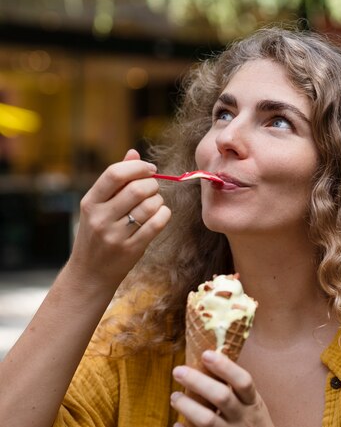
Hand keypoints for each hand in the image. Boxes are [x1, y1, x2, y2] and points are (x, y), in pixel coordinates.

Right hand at [68, 149, 170, 288]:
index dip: (137, 167)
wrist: (90, 273)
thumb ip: (115, 180)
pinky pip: (156, 224)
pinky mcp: (131, 249)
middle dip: (152, 184)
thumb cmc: (96, 234)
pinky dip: (164, 215)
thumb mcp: (97, 207)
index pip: (114, 174)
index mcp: (90, 202)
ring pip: (149, 206)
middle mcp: (100, 218)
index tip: (149, 169)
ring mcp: (115, 235)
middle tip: (153, 188)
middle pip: (136, 189)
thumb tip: (134, 153)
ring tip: (155, 203)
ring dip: (159, 200)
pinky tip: (160, 214)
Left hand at [171, 350, 287, 426]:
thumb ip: (236, 389)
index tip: (206, 354)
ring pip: (207, 420)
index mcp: (252, 403)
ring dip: (187, 406)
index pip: (243, 381)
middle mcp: (243, 419)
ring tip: (174, 397)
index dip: (225, 366)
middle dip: (197, 381)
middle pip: (221, 397)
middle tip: (178, 371)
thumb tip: (213, 357)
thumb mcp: (254, 406)